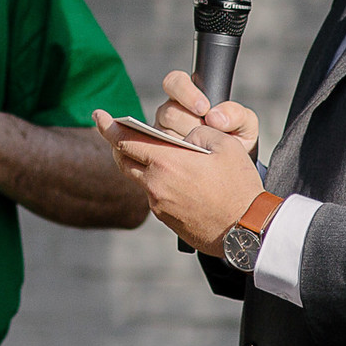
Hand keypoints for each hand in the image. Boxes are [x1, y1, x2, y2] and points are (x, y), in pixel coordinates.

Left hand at [99, 69, 265, 251]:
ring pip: (140, 179)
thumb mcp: (226, 146)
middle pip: (124, 161)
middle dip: (118, 145)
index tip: (99, 115)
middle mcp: (155, 185)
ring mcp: (159, 205)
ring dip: (141, 165)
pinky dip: (157, 183)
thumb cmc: (239, 187)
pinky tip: (176, 180)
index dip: (108, 126)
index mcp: (167, 163)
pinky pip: (154, 196)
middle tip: (117, 133)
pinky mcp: (166, 220)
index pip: (126, 141)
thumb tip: (185, 137)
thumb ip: (200, 132)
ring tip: (154, 154)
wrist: (247, 230)